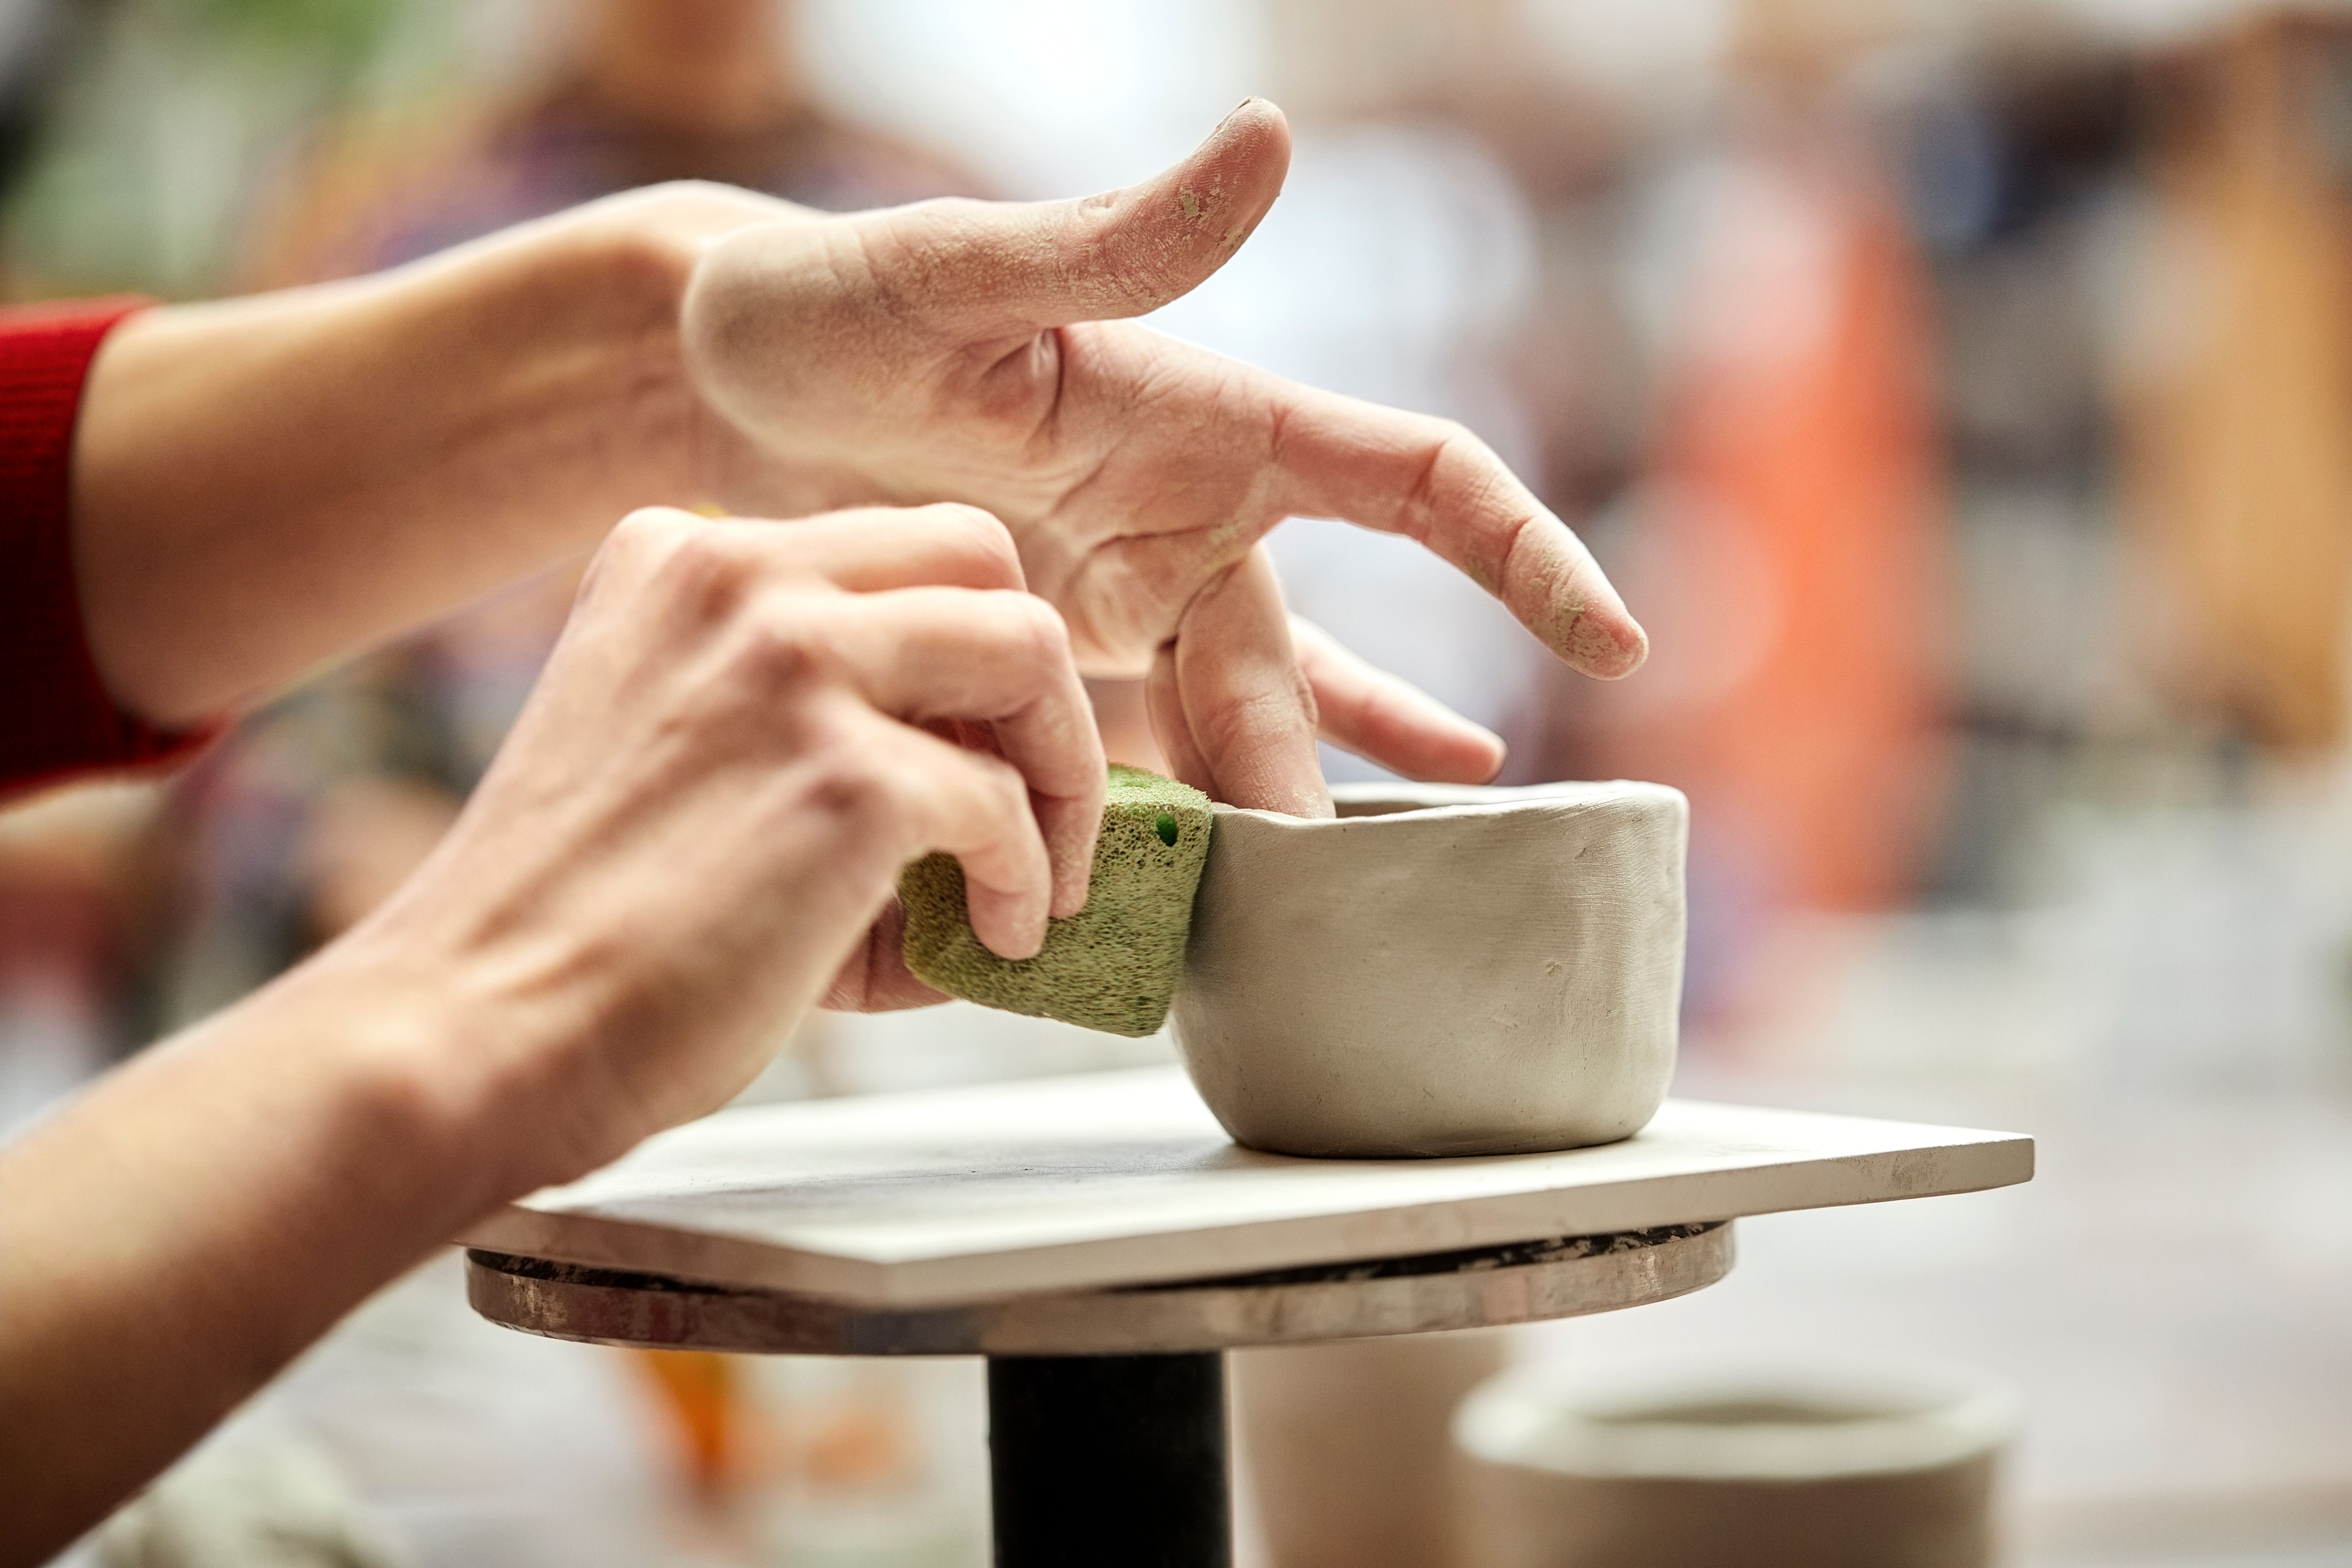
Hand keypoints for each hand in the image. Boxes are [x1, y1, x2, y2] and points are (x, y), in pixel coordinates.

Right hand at [338, 503, 1102, 1163]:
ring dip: (1066, 766)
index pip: (891, 549)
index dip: (964, 648)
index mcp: (681, 559)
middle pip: (980, 557)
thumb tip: (984, 788)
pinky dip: (1024, 876)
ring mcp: (794, 665)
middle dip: (1040, 678)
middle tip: (1047, 786)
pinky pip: (1003, 803)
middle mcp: (738, 576)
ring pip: (1029, 650)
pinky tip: (994, 935)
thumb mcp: (683, 757)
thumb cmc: (574, 928)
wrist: (481, 1029)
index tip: (986, 737)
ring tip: (1047, 869)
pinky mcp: (845, 776)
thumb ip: (813, 727)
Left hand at [680, 100, 1643, 814]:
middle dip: (1328, 767)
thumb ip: (1120, 235)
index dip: (1520, 556)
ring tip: (1339, 903)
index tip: (1611, 640)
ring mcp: (1123, 596)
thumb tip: (1274, 132)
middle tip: (1334, 888)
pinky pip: (1144, 748)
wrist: (706, 382)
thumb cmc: (829, 303)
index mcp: (1208, 420)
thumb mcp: (962, 272)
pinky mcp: (1051, 655)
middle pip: (1301, 659)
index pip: (1411, 480)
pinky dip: (1186, 816)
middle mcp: (1187, 516)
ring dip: (1281, 810)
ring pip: (1239, 721)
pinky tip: (1243, 879)